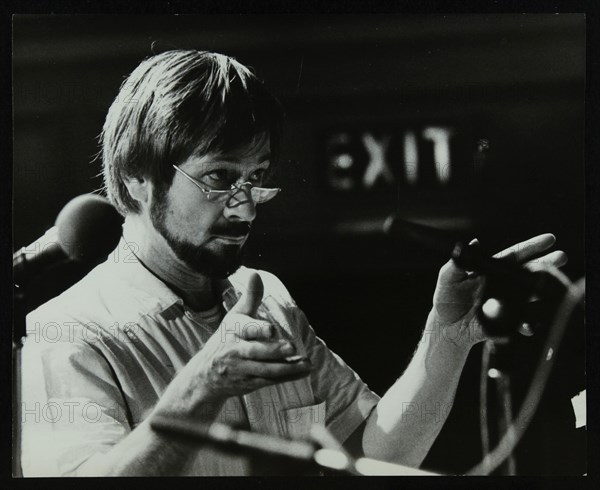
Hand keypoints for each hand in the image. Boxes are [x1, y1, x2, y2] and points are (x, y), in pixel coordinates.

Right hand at [156, 273, 311, 418]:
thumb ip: (250, 297)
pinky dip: (286, 377)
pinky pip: (269, 380)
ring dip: (287, 368)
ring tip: (306, 364)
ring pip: (265, 370)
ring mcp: (241, 369)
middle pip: (255, 351)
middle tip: (291, 347)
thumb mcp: (235, 316)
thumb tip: (256, 274)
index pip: (245, 329)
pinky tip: (302, 370)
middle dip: (273, 351)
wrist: (206, 374)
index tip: (271, 330)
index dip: (258, 329)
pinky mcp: (248, 383)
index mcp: (233, 330)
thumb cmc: (226, 338)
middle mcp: (235, 350)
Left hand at [431, 233, 567, 347]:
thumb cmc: (446, 299)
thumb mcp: (447, 278)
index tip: (549, 240)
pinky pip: (520, 322)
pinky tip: (529, 325)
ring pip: (529, 295)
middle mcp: (502, 285)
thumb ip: (458, 263)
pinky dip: (527, 323)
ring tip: (552, 287)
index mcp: (490, 271)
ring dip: (542, 292)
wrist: (445, 327)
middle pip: (527, 273)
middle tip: (562, 257)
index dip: (531, 247)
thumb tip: (474, 243)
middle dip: (546, 264)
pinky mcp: (504, 321)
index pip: (513, 256)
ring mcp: (506, 303)